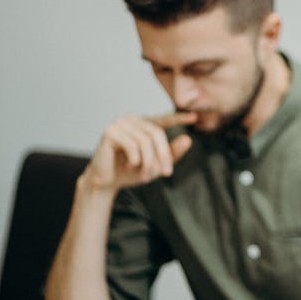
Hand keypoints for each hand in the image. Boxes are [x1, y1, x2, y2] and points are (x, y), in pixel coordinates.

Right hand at [82, 111, 196, 193]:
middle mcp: (132, 120)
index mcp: (143, 125)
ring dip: (149, 162)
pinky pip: (132, 145)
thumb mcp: (155, 165)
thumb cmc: (130, 172)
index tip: (195, 117)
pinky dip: (135, 160)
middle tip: (166, 174)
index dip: (179, 118)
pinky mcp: (110, 132)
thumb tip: (188, 140)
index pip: (164, 119)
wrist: (106, 182)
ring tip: (145, 176)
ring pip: (145, 141)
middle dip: (164, 156)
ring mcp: (120, 124)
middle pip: (157, 134)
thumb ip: (171, 154)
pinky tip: (130, 166)